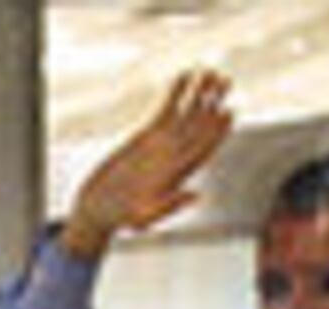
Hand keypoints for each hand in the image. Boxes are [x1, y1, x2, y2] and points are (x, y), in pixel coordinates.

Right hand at [59, 70, 232, 258]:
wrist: (100, 207)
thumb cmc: (121, 217)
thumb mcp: (143, 217)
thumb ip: (169, 206)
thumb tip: (197, 195)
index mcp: (179, 174)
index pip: (202, 148)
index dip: (217, 131)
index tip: (228, 112)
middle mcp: (176, 156)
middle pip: (200, 126)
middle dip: (213, 104)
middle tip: (226, 81)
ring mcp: (163, 143)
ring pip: (187, 114)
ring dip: (200, 93)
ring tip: (211, 70)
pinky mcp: (148, 135)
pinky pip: (167, 110)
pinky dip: (177, 93)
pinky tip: (185, 75)